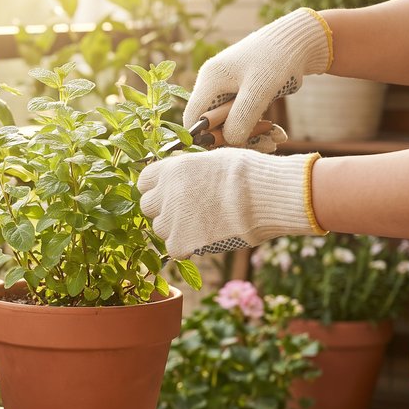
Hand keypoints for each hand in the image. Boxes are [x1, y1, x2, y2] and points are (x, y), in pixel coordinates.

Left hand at [137, 148, 326, 258]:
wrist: (264, 195)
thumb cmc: (248, 174)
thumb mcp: (214, 160)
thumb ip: (190, 170)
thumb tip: (183, 178)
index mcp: (171, 169)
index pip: (145, 181)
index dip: (157, 188)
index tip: (169, 193)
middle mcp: (165, 193)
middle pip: (148, 206)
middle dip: (164, 209)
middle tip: (187, 212)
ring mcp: (171, 219)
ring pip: (161, 229)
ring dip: (176, 229)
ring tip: (203, 225)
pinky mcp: (181, 242)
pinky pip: (174, 249)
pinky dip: (187, 248)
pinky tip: (205, 240)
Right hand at [184, 8, 331, 147]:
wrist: (299, 40)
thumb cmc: (278, 59)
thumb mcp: (260, 90)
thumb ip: (241, 117)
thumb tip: (228, 141)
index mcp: (210, 80)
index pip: (193, 117)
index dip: (204, 137)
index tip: (228, 148)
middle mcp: (214, 85)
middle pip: (212, 123)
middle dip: (235, 138)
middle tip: (264, 144)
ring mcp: (227, 89)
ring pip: (230, 122)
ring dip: (251, 134)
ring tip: (276, 139)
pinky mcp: (241, 93)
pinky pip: (243, 117)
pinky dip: (258, 126)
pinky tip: (277, 133)